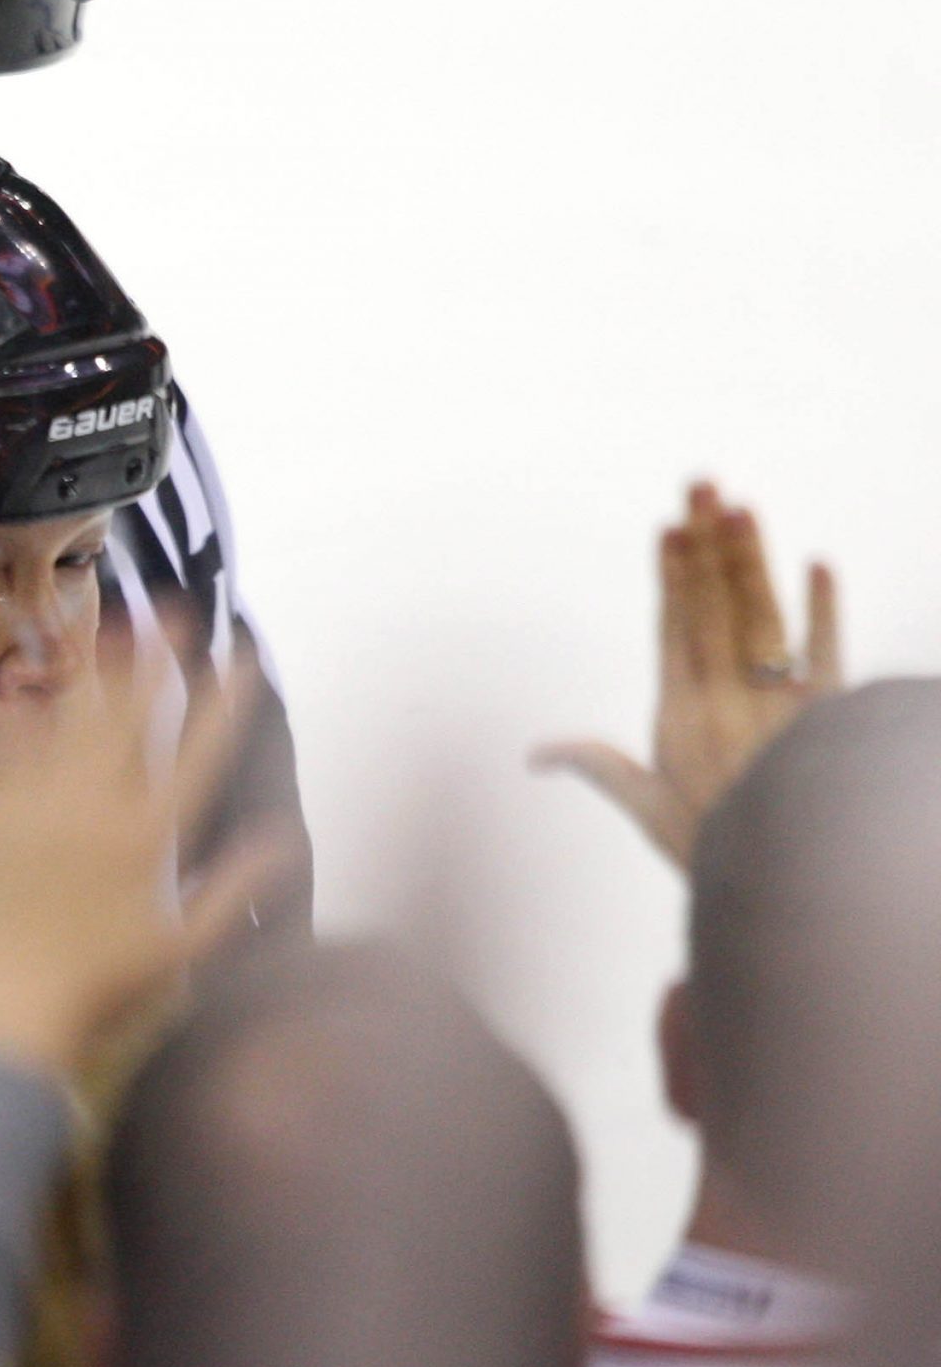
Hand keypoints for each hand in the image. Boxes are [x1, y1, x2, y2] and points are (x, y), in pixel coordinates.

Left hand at [0, 646, 298, 1075]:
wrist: (1, 1010)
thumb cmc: (99, 991)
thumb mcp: (182, 949)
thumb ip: (235, 889)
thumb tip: (284, 839)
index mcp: (148, 841)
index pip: (200, 753)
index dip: (226, 702)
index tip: (245, 660)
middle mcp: (94, 812)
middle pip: (133, 717)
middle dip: (159, 661)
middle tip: (177, 613)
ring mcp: (35, 807)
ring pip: (72, 720)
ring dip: (98, 669)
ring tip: (115, 625)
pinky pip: (11, 748)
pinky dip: (31, 713)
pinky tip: (42, 686)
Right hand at [533, 481, 840, 869]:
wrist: (793, 881)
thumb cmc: (717, 848)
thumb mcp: (648, 812)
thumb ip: (601, 768)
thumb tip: (538, 753)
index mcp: (681, 716)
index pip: (675, 629)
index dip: (672, 577)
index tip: (669, 529)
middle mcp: (727, 699)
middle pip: (714, 608)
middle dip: (706, 544)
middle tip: (701, 486)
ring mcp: (778, 703)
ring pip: (761, 618)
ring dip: (751, 560)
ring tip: (741, 506)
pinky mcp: (827, 714)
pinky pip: (827, 654)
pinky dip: (825, 610)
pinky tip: (818, 566)